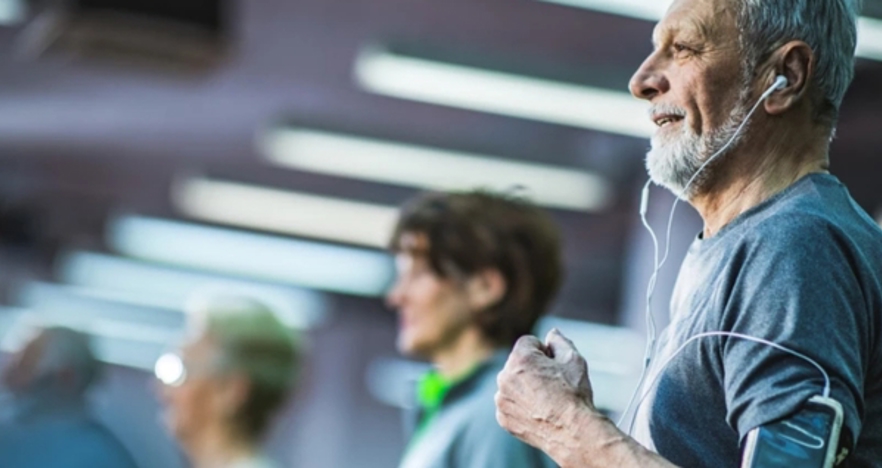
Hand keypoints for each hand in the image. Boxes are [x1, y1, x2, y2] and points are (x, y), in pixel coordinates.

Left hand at [495, 329, 596, 453]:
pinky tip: (539, 412)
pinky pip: (510, 404)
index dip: (545, 351)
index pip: (528, 342)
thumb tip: (551, 333)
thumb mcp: (573, 359)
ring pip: (512, 384)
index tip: (555, 365)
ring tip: (546, 400)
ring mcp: (501, 399)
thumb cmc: (574, 394)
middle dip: (532, 368)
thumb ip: (559, 341)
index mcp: (520, 358)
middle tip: (552, 383)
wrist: (573, 432)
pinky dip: (521, 406)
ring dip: (525, 386)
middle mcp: (504, 377)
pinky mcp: (503, 418)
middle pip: (518, 362)